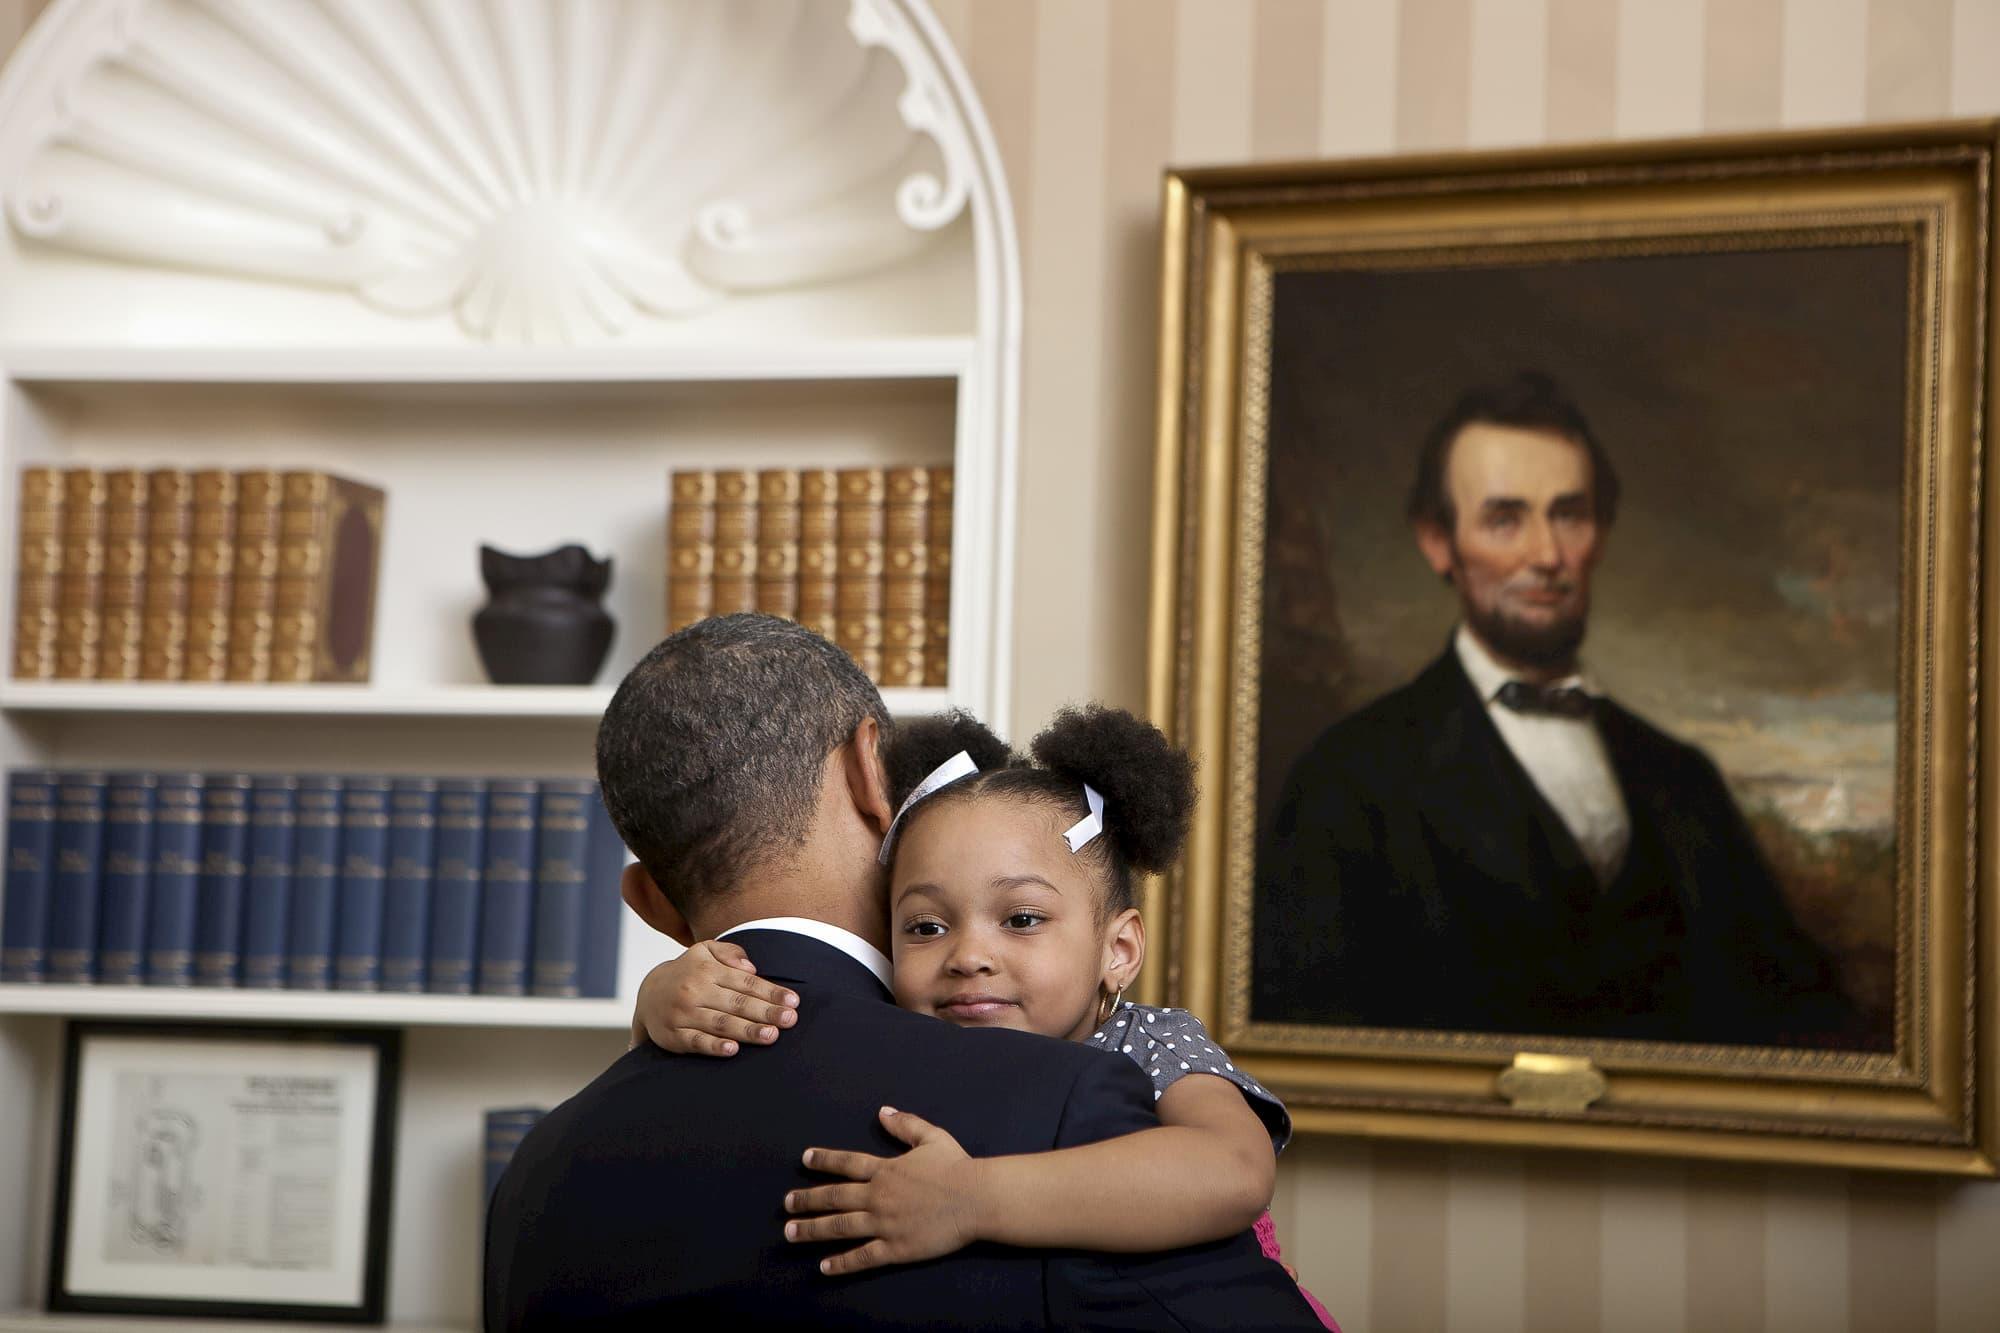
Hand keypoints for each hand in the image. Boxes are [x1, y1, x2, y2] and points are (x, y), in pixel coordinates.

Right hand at [628, 941, 797, 1055]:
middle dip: (766, 1012)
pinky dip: (714, 1046)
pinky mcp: (674, 1036)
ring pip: (720, 1024)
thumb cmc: (689, 972)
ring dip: (747, 1031)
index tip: (793, 1002)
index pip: (745, 982)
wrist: (648, 994)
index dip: (770, 992)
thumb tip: (751, 967)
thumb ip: (730, 952)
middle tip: (790, 1020)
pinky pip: (696, 1042)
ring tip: (771, 1036)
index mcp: (707, 970)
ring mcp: (684, 1014)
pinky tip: (733, 1050)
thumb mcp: (705, 951)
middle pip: (737, 1003)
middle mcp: (695, 991)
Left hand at [784, 1107, 979, 1275]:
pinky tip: (823, 1267)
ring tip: (790, 1233)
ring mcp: (884, 1224)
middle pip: (835, 1197)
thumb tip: (883, 1111)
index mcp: (885, 1170)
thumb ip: (905, 1124)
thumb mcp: (931, 1137)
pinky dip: (841, 1263)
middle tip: (786, 1203)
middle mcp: (878, 1196)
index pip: (847, 1163)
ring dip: (812, 1230)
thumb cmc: (956, 1166)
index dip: (824, 1160)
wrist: (975, 1199)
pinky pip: (863, 1257)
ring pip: (840, 1227)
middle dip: (807, 1200)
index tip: (805, 1160)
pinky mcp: (895, 1248)